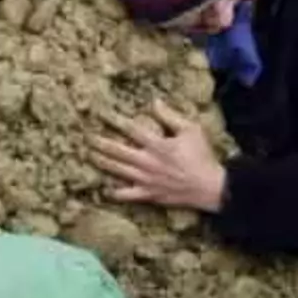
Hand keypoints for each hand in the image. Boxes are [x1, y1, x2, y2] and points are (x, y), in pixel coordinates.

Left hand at [90, 99, 226, 211]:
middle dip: (100, 142)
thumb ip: (170, 116)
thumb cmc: (202, 156)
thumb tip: (154, 102)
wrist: (211, 187)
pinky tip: (104, 189)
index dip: (114, 120)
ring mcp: (146, 180)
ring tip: (89, 155)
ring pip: (118, 170)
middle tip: (86, 136)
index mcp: (158, 145)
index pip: (131, 129)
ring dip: (102, 162)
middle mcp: (148, 162)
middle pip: (117, 151)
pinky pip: (128, 195)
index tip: (100, 113)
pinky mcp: (149, 195)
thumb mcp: (191, 130)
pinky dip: (115, 193)